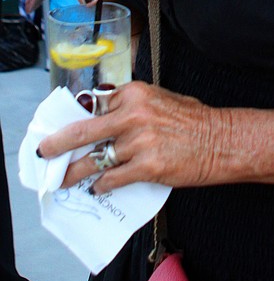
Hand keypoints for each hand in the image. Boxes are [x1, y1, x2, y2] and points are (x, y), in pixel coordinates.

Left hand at [39, 81, 221, 193]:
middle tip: (45, 152)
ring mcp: (139, 142)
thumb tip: (101, 120)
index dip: (78, 117)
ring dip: (76, 172)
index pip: (95, 104)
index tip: (65, 128)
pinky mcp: (147, 167)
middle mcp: (134, 115)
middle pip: (83, 130)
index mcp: (136, 93)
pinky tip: (98, 187)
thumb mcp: (160, 100)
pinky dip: (101, 185)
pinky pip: (112, 179)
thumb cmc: (193, 121)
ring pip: (94, 160)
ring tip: (64, 179)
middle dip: (59, 144)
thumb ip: (130, 107)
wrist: (221, 141)